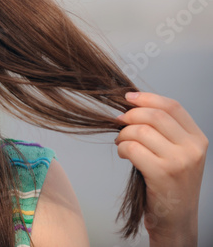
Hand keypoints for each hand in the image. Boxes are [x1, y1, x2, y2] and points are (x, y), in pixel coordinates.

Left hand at [115, 92, 207, 246]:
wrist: (175, 220)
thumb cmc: (169, 184)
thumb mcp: (177, 154)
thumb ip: (163, 132)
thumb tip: (132, 107)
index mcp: (197, 139)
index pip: (172, 106)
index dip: (147, 98)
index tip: (128, 97)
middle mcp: (192, 148)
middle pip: (154, 116)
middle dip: (130, 116)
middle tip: (119, 123)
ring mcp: (179, 162)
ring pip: (140, 131)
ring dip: (123, 134)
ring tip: (121, 143)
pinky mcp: (162, 174)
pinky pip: (132, 149)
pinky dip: (122, 148)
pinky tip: (123, 154)